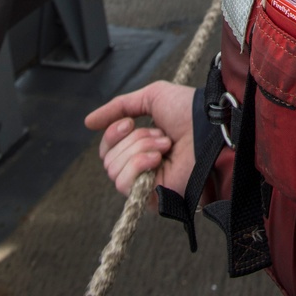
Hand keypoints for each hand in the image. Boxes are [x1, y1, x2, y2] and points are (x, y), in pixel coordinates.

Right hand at [85, 81, 195, 199]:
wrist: (208, 126)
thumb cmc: (187, 110)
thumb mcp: (151, 97)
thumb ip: (119, 107)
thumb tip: (87, 122)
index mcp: (140, 145)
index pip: (106, 149)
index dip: (112, 134)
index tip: (129, 123)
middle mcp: (141, 166)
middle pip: (107, 159)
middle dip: (133, 140)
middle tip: (160, 135)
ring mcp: (146, 183)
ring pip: (114, 169)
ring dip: (140, 149)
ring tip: (166, 145)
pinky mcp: (151, 197)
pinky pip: (125, 183)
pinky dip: (140, 164)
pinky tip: (159, 159)